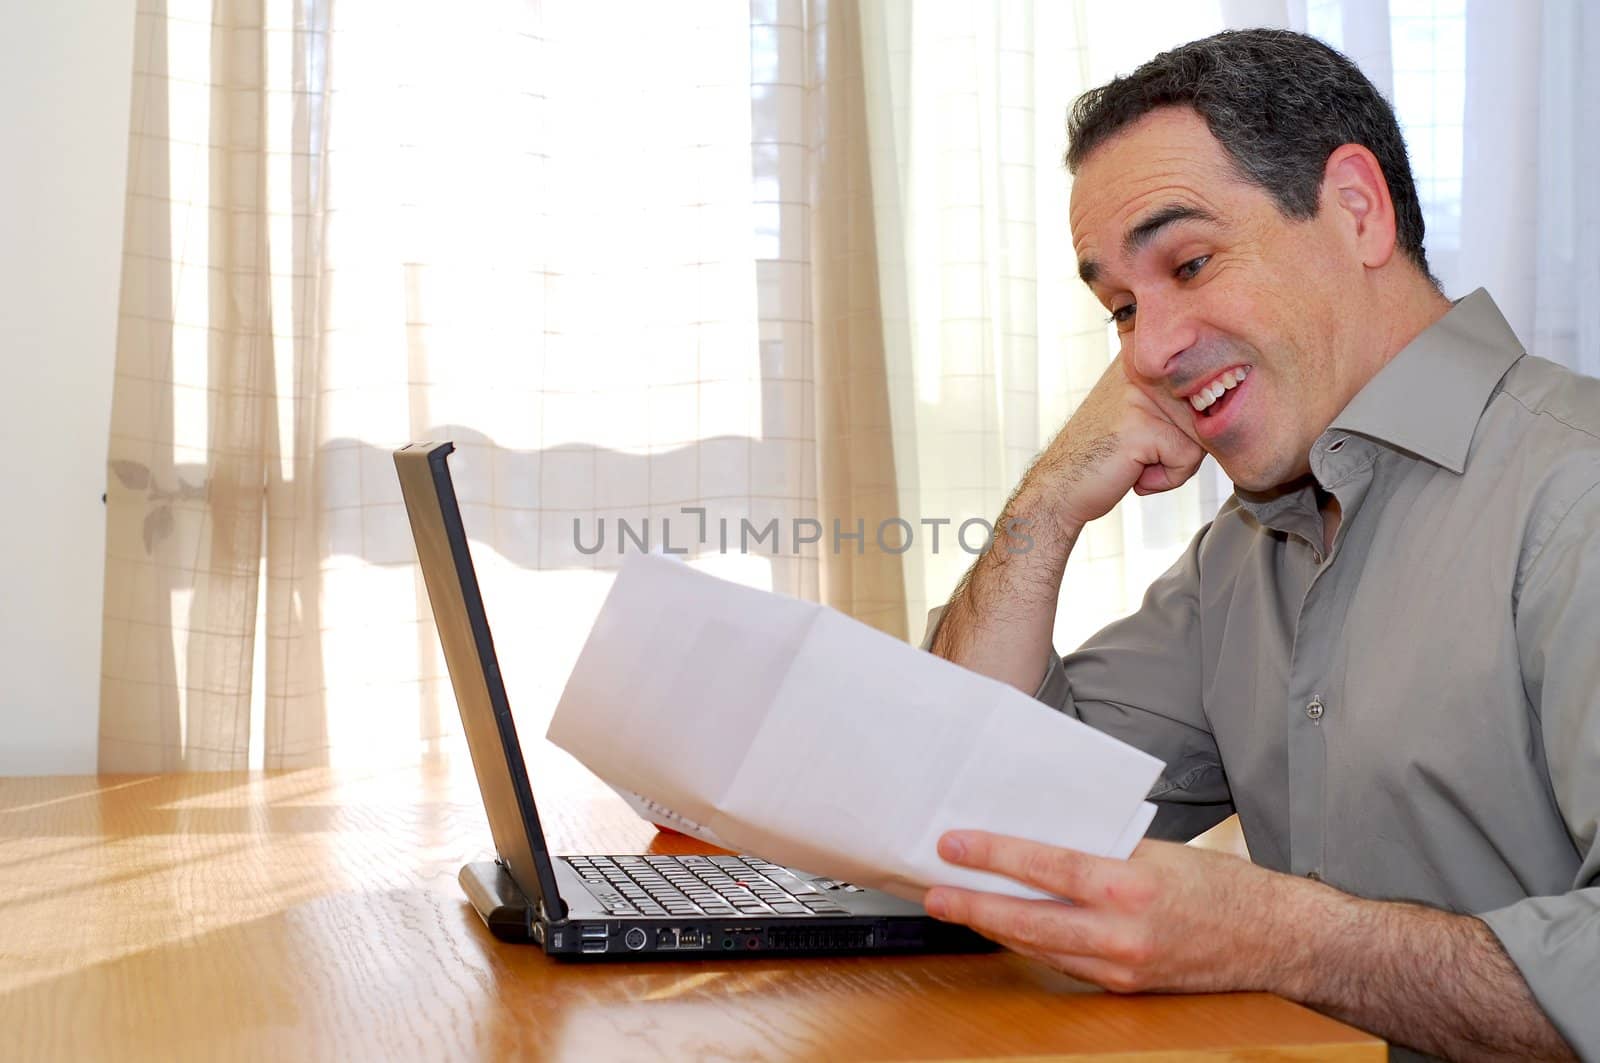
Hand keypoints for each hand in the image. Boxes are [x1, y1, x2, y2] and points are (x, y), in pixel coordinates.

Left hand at [923, 832, 1285, 993]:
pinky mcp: (1123, 987)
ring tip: (957, 908)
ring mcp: (1120, 967)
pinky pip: (1063, 963)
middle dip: (972, 904)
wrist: (1274, 939)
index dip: (992, 855)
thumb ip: (1100, 847)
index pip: (1044, 866)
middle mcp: (1121, 933)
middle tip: (933, 890)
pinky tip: (1006, 930)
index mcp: (1130, 884)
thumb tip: (1040, 835)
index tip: (953, 845)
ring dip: (993, 927)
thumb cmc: (1220, 886)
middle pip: (1027, 919)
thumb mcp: (1157, 851)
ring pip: (1038, 946)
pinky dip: (1031, 944)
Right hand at [1025, 356, 1205, 536]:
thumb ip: (1180, 402)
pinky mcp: (1142, 427)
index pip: (1204, 383)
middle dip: (1182, 446)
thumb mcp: (1143, 415)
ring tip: (1135, 463)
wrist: (1058, 487)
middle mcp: (1142, 368)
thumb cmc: (1105, 456)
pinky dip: (1165, 479)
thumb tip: (1235, 404)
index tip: (1153, 433)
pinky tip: (1132, 474)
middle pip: (1205, 411)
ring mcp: (1141, 396)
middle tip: (1141, 453)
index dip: (1189, 420)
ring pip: (1201, 436)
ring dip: (1175, 464)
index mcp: (1143, 360)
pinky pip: (1186, 460)